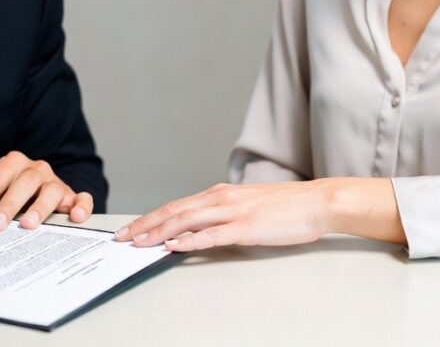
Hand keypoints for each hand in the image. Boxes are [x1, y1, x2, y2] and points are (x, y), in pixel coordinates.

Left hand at [0, 151, 92, 230]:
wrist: (42, 191)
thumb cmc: (13, 193)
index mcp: (13, 164)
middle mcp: (36, 170)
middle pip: (24, 182)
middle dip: (9, 203)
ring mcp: (56, 182)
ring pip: (52, 189)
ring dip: (40, 207)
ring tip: (29, 225)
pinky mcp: (74, 197)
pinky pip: (82, 198)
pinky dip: (81, 206)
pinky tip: (75, 217)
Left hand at [114, 181, 331, 251]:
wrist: (316, 201)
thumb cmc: (285, 207)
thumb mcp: (246, 206)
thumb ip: (223, 214)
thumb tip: (200, 228)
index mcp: (219, 194)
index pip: (176, 205)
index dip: (150, 217)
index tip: (131, 228)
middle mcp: (221, 199)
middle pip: (174, 211)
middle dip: (145, 224)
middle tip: (123, 237)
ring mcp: (233, 212)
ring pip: (187, 220)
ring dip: (160, 231)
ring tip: (140, 242)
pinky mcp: (247, 227)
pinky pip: (213, 235)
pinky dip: (191, 240)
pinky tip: (176, 246)